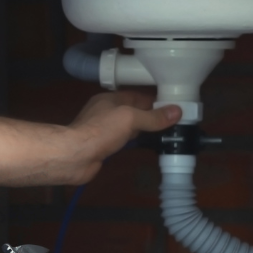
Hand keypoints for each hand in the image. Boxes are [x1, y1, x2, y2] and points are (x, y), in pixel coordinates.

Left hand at [54, 91, 181, 183]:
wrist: (74, 156)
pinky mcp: (103, 146)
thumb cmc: (101, 131)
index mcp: (111, 99)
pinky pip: (124, 140)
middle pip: (135, 111)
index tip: (175, 106)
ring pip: (130, 127)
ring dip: (145, 130)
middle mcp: (107, 112)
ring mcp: (104, 130)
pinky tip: (148, 146)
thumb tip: (177, 111)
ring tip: (167, 133)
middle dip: (153, 116)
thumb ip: (153, 116)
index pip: (138, 96)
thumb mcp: (130, 118)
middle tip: (175, 122)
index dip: (156, 100)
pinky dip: (136, 141)